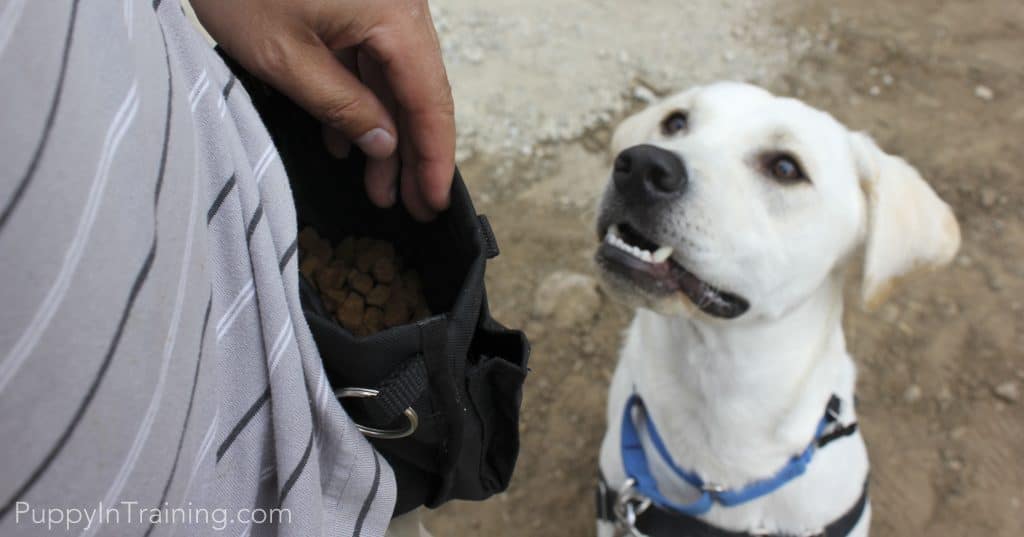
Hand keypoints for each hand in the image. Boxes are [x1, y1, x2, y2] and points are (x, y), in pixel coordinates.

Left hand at [192, 0, 454, 220]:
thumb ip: (341, 106)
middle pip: (418, 92)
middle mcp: (399, 6)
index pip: (429, 99)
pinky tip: (344, 140)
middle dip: (412, 154)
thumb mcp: (285, 59)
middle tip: (411, 207)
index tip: (434, 201)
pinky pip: (371, 59)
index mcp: (394, 15)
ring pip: (394, 80)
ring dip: (384, 133)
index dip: (434, 157)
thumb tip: (385, 145)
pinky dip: (361, 100)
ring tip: (375, 186)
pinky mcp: (356, 3)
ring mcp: (380, 3)